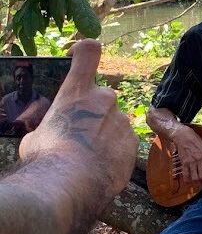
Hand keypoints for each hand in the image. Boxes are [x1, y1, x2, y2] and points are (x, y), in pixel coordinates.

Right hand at [18, 39, 137, 196]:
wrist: (72, 184)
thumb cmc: (48, 157)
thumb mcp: (37, 134)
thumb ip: (51, 124)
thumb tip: (49, 132)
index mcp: (78, 90)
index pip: (89, 51)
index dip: (85, 49)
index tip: (79, 55)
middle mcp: (104, 99)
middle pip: (101, 97)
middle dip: (93, 113)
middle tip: (79, 135)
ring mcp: (122, 120)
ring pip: (114, 122)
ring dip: (104, 134)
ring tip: (89, 157)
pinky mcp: (133, 142)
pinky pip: (123, 141)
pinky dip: (114, 150)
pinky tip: (101, 166)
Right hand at [170, 124, 201, 184]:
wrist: (183, 136)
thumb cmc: (195, 140)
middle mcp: (200, 159)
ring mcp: (191, 162)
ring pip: (195, 177)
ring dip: (196, 182)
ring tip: (197, 184)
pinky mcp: (184, 163)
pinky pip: (186, 174)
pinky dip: (187, 179)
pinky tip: (188, 181)